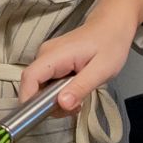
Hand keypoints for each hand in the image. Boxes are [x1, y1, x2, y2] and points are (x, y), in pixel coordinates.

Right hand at [18, 8, 134, 112]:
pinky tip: (75, 91)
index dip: (29, 99)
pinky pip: (47, 82)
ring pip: (40, 86)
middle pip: (33, 86)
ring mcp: (47, 57)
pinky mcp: (51, 62)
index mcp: (54, 55)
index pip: (29, 78)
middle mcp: (44, 55)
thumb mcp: (101, 70)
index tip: (42, 116)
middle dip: (49, 104)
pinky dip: (58, 93)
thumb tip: (62, 104)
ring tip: (79, 100)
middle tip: (74, 108)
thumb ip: (81, 87)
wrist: (113, 25)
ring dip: (56, 100)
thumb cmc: (110, 45)